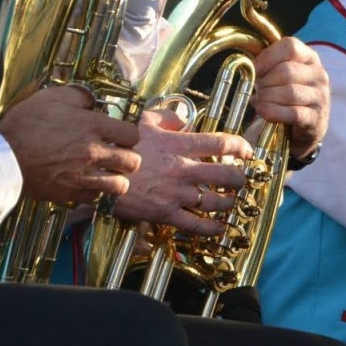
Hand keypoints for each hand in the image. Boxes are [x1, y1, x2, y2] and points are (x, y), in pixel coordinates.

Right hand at [0, 85, 141, 201]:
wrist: (3, 158)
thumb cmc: (25, 124)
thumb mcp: (51, 97)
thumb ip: (78, 96)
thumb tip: (93, 101)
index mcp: (92, 127)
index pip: (132, 135)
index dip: (127, 134)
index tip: (117, 135)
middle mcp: (94, 153)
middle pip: (133, 162)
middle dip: (128, 157)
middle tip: (116, 154)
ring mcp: (84, 176)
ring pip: (120, 185)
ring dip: (116, 178)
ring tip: (106, 172)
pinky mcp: (71, 194)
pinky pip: (97, 198)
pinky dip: (96, 192)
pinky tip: (87, 183)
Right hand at [113, 109, 251, 235]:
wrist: (98, 173)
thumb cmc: (119, 146)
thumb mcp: (142, 121)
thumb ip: (167, 118)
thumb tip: (183, 119)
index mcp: (179, 144)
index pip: (221, 143)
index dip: (240, 147)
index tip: (247, 151)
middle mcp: (183, 169)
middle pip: (227, 175)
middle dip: (240, 178)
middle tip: (242, 179)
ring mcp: (176, 193)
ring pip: (216, 201)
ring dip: (229, 202)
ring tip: (231, 201)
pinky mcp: (166, 213)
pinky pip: (196, 225)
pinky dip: (212, 228)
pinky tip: (219, 227)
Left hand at [251, 37, 328, 158]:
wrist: (309, 126)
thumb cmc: (289, 96)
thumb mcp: (283, 75)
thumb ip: (268, 66)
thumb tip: (248, 67)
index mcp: (310, 57)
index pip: (290, 47)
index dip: (267, 57)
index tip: (254, 70)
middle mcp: (319, 74)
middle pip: (286, 71)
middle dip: (265, 81)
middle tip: (256, 89)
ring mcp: (320, 96)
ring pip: (289, 92)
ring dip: (267, 97)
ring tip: (258, 101)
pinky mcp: (316, 117)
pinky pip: (292, 113)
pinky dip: (273, 112)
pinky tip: (262, 111)